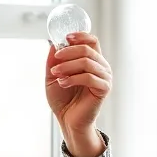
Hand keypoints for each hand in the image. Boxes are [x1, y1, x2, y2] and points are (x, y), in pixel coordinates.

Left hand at [45, 33, 110, 156]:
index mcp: (92, 61)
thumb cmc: (62, 98)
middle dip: (68, 52)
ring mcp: (104, 77)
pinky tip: (63, 83)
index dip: (80, 36)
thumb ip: (53, 59)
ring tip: (56, 74)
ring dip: (68, 66)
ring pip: (87, 62)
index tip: (66, 38)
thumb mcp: (53, 75)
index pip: (92, 40)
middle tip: (55, 60)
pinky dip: (73, 78)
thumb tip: (53, 43)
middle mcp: (101, 66)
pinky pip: (89, 77)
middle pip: (87, 49)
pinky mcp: (104, 89)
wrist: (67, 120)